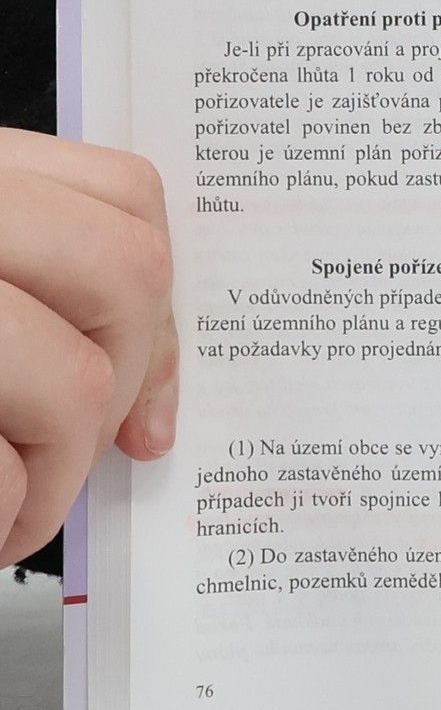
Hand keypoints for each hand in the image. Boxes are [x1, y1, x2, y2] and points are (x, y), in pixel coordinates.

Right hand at [0, 128, 176, 567]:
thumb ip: (41, 292)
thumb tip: (152, 408)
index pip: (127, 194)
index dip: (156, 297)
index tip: (145, 383)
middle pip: (128, 274)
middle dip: (124, 386)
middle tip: (73, 455)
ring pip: (73, 381)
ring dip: (55, 476)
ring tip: (15, 512)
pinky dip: (6, 514)